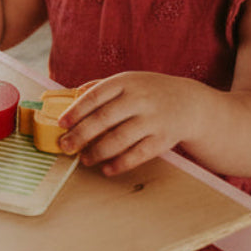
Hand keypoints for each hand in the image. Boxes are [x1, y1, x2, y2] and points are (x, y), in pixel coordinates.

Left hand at [56, 72, 205, 176]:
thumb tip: (71, 95)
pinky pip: (137, 155)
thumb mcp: (129, 81)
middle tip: (65, 146)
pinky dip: (120, 164)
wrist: (189, 103)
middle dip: (81, 135)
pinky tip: (106, 169)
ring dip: (97, 152)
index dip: (76, 110)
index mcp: (126, 81)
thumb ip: (101, 87)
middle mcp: (139, 99)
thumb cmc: (150, 91)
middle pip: (103, 119)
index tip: (61, 123)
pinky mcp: (163, 139)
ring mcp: (152, 119)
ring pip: (119, 139)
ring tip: (84, 159)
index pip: (95, 96)